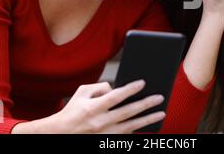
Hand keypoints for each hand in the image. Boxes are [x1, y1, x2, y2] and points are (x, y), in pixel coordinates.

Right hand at [50, 80, 164, 133]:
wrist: (62, 133)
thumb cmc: (72, 110)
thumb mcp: (81, 93)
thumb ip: (99, 87)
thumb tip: (116, 89)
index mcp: (93, 108)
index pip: (115, 97)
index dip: (130, 89)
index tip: (142, 83)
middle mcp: (100, 122)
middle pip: (128, 112)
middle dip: (145, 104)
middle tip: (159, 98)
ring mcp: (105, 134)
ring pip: (131, 126)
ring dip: (148, 119)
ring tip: (161, 113)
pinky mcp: (108, 141)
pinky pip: (126, 135)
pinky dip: (138, 129)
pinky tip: (148, 123)